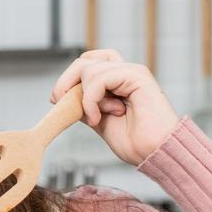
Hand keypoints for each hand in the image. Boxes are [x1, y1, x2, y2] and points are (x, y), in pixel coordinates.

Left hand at [52, 49, 179, 166]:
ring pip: (89, 69)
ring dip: (84, 97)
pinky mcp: (138, 75)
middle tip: (59, 101)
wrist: (154, 152)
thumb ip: (84, 103)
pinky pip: (99, 79)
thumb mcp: (97, 119)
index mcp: (117, 81)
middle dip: (66, 81)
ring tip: (96, 117)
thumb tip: (63, 95)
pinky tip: (98, 117)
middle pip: (86, 60)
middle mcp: (125, 72)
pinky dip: (91, 99)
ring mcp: (132, 72)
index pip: (88, 62)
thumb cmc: (133, 141)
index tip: (57, 99)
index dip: (68, 77)